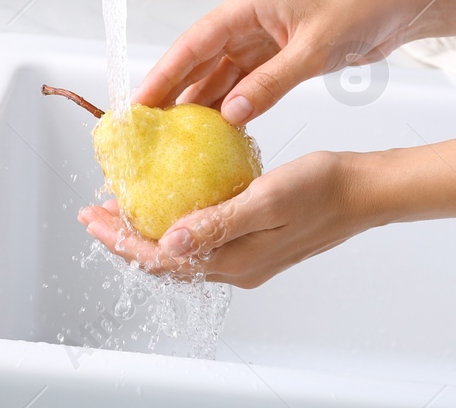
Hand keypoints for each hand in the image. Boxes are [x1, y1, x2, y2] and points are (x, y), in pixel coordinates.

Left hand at [78, 151, 368, 287]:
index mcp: (235, 261)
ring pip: (182, 251)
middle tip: (94, 212)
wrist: (363, 192)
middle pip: (165, 260)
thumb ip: (217, 223)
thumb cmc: (322, 188)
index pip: (161, 258)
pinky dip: (177, 223)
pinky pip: (203, 239)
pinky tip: (172, 200)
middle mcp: (237, 266)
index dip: (122, 239)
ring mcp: (247, 257)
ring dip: (148, 232)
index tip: (92, 217)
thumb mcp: (266, 199)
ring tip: (122, 208)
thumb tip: (167, 242)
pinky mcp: (256, 243)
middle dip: (125, 238)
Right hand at [131, 0, 409, 125]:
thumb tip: (229, 114)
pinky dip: (230, 108)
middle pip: (197, 61)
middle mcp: (244, 23)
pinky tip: (216, 133)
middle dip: (172, 93)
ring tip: (174, 140)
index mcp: (245, 8)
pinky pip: (243, 86)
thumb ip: (271, 82)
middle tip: (146, 130)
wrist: (393, 8)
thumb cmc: (356, 13)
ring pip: (218, 77)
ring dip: (200, 105)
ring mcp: (259, 42)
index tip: (139, 104)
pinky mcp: (275, 59)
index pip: (193, 44)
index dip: (164, 74)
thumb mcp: (313, 50)